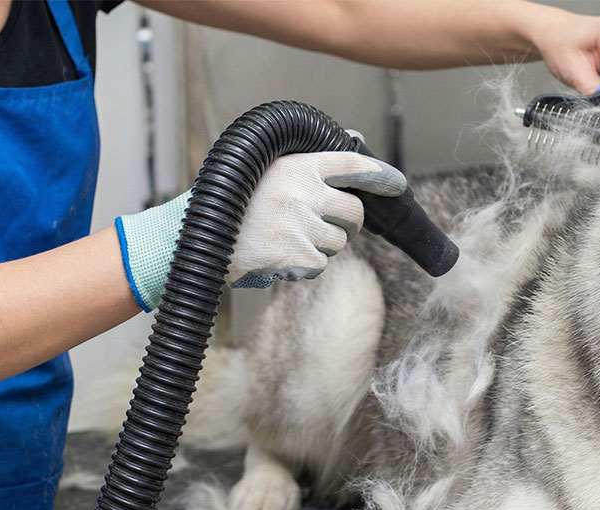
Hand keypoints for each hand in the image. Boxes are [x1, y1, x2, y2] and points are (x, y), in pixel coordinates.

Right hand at [227, 151, 405, 287]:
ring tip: (289, 238)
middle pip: (355, 212)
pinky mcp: (294, 256)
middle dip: (350, 223)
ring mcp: (299, 225)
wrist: (202, 239)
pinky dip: (305, 266)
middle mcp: (301, 192)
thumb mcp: (268, 172)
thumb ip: (307, 168)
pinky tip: (281, 256)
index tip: (397, 183)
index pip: (350, 163)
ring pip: (339, 242)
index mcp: (296, 166)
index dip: (379, 175)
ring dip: (323, 246)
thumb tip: (358, 154)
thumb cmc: (238, 204)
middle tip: (331, 225)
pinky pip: (320, 265)